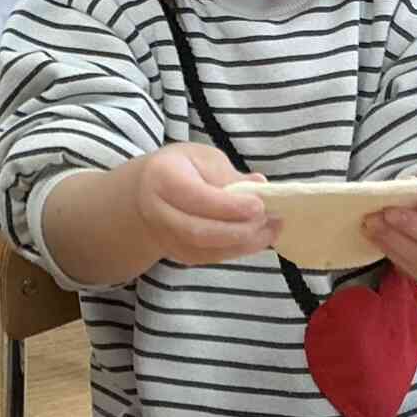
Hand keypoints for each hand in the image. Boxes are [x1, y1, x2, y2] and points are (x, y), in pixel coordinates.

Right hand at [129, 144, 275, 266]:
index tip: (260, 206)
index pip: (197, 197)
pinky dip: (237, 251)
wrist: (145, 194)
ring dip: (244, 244)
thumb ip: (228, 174)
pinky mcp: (178, 254)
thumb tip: (260, 185)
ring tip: (271, 230)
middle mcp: (157, 211)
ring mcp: (165, 237)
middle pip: (198, 231)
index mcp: (162, 178)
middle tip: (271, 221)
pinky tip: (257, 239)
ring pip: (206, 250)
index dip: (230, 206)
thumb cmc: (179, 169)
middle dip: (240, 230)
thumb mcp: (201, 158)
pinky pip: (210, 258)